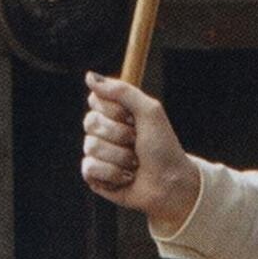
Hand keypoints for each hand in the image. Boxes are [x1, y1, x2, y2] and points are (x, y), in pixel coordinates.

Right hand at [82, 74, 199, 227]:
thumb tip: (89, 76)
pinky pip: (89, 168)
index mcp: (116, 113)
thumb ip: (121, 91)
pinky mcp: (94, 176)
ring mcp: (97, 154)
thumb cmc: (163, 147)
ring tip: (134, 163)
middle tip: (136, 141)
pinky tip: (124, 177)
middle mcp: (104, 131)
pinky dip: (111, 174)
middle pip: (90, 122)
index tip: (132, 117)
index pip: (95, 100)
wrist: (168, 182)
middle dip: (118, 134)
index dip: (112, 109)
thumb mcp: (149, 111)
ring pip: (91, 147)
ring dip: (119, 156)